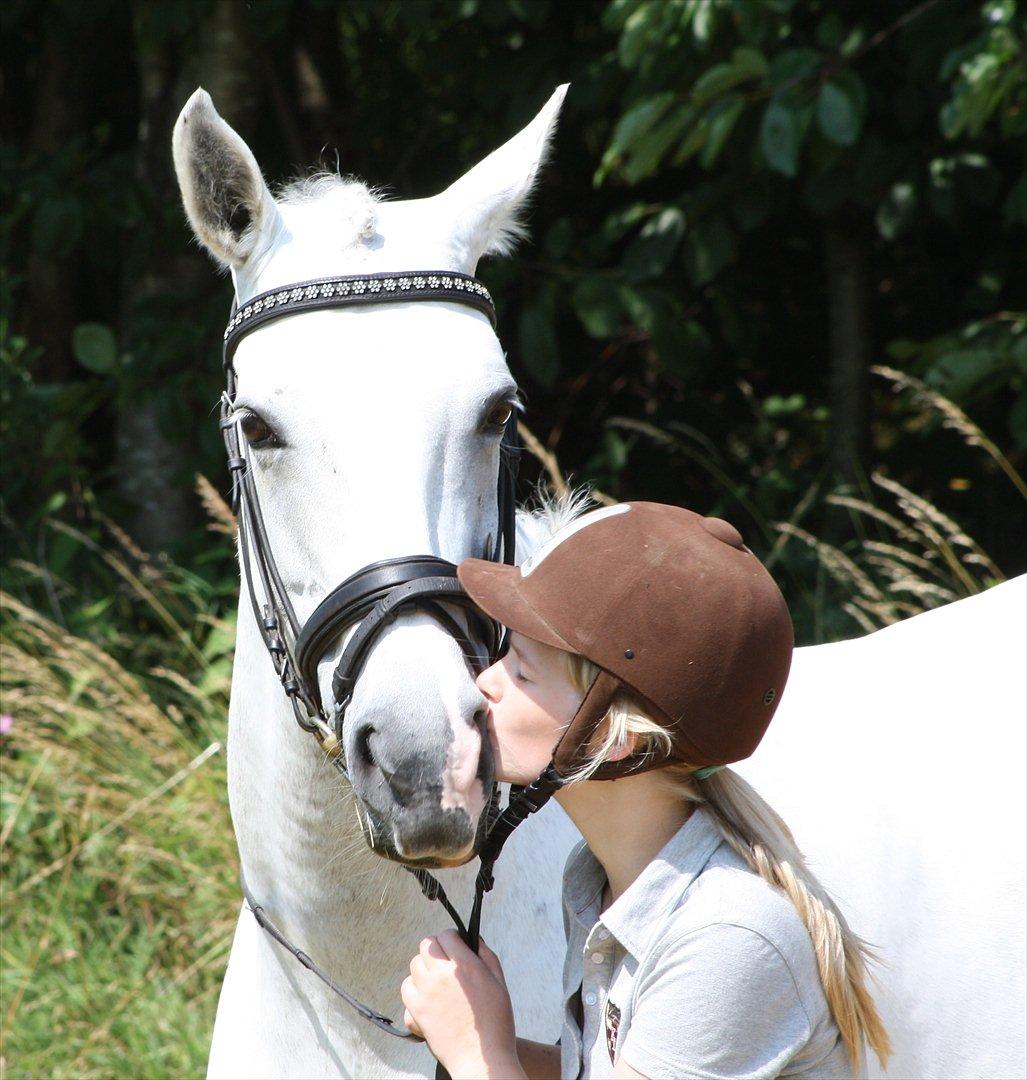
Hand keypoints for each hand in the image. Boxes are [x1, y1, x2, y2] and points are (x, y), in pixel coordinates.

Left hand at [401, 931, 520, 1077]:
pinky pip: (406, 989)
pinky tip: (427, 998)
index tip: (456, 946)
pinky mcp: (417, 1011)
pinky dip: (413, 991)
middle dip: (436, 950)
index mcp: (464, 966)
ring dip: (424, 969)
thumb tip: (474, 940)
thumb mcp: (499, 983)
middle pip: (426, 945)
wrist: (481, 1060)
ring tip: (436, 981)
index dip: (451, 938)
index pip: (446, 935)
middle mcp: (441, 975)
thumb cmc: (495, 1024)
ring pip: (414, 966)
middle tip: (445, 963)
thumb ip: (487, 956)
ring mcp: (426, 993)